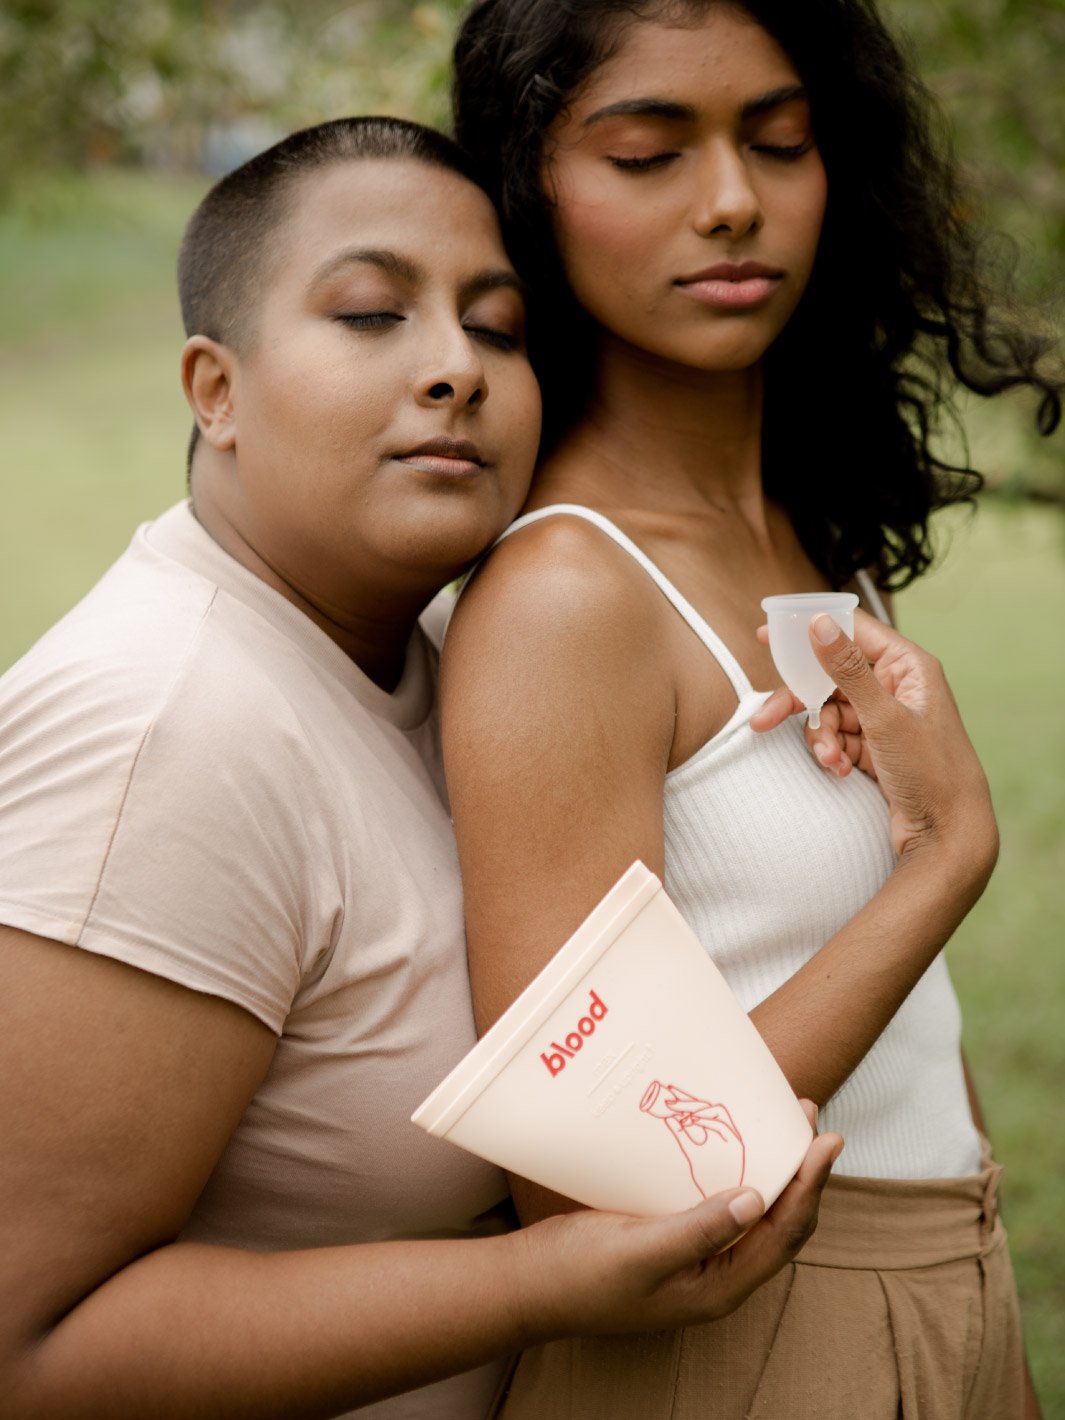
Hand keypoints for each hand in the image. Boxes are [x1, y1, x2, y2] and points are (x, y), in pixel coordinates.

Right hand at [514, 1103, 841, 1340]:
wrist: (532, 1284)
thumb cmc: (581, 1274)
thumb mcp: (641, 1251)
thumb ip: (699, 1230)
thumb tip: (757, 1201)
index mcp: (718, 1290)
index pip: (783, 1236)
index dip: (810, 1188)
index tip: (826, 1142)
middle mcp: (717, 1277)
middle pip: (779, 1224)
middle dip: (802, 1173)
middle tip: (809, 1119)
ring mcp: (697, 1259)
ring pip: (755, 1212)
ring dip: (775, 1170)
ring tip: (783, 1124)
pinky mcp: (675, 1237)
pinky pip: (724, 1203)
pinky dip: (740, 1172)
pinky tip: (733, 1143)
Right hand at [750, 610, 997, 867]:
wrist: (947, 835)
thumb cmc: (932, 772)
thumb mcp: (884, 718)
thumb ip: (848, 670)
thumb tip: (819, 623)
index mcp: (908, 667)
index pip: (853, 631)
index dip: (811, 629)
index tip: (767, 635)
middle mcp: (897, 686)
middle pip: (831, 677)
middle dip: (802, 702)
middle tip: (766, 718)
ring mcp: (885, 717)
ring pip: (829, 711)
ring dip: (821, 736)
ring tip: (828, 760)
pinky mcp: (875, 746)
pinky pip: (837, 736)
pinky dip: (831, 752)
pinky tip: (838, 769)